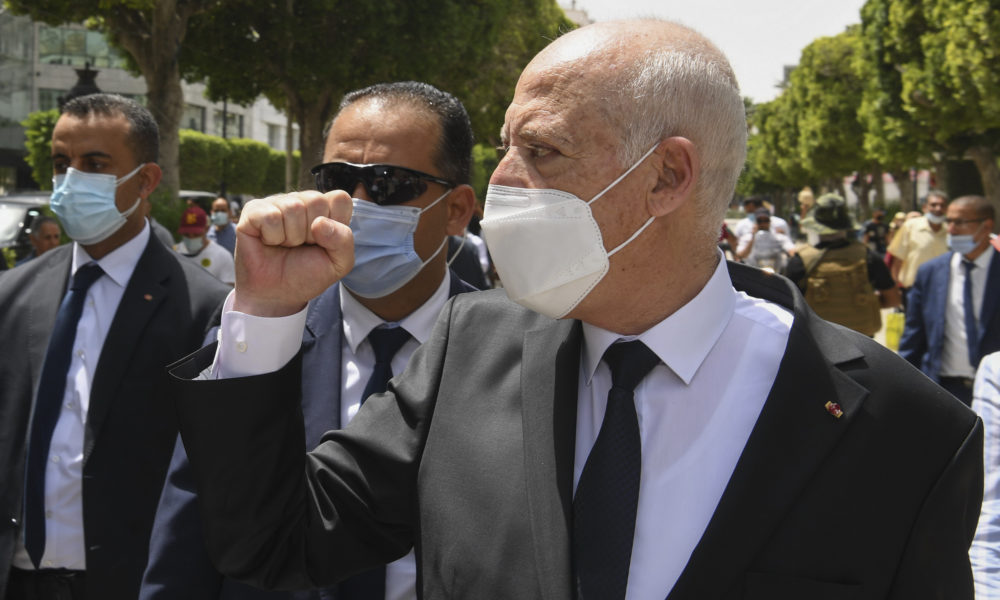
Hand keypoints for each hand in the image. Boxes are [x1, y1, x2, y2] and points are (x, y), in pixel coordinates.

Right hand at [232, 191, 353, 316]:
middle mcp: (301, 201)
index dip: (335, 226)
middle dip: (311, 234)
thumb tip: (319, 223)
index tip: (323, 243)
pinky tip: (268, 242)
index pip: (340, 199)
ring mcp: (277, 203)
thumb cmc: (306, 274)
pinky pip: (270, 216)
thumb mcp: (338, 264)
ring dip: (291, 237)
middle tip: (301, 246)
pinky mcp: (253, 210)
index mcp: (325, 209)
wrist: (276, 295)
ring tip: (285, 246)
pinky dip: (272, 237)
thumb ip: (344, 241)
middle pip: (316, 201)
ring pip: (293, 207)